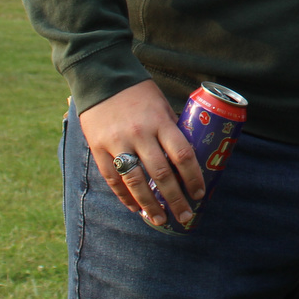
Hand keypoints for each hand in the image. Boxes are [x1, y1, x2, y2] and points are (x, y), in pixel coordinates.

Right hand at [77, 80, 204, 227]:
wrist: (101, 78)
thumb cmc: (138, 92)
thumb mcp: (161, 105)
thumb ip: (170, 129)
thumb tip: (185, 158)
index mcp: (160, 121)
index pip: (182, 155)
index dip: (193, 177)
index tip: (199, 193)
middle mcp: (140, 134)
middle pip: (161, 174)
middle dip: (175, 199)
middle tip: (185, 216)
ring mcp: (118, 143)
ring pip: (136, 182)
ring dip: (149, 205)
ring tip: (159, 220)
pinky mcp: (99, 149)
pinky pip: (113, 179)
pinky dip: (124, 196)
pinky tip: (135, 207)